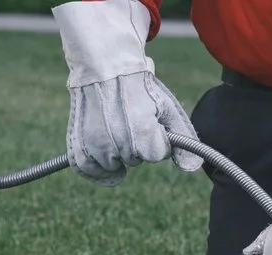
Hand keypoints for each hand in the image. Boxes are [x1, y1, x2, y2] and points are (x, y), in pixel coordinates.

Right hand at [52, 0, 202, 185]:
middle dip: (136, 145)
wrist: (103, 68)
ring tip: (115, 128)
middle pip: (135, 160)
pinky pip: (89, 170)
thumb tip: (192, 168)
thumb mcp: (167, 108)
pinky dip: (98, 169)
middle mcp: (118, 143)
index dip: (157, 139)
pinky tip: (107, 161)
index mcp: (142, 134)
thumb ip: (182, 139)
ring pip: (114, 165)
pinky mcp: (79, 146)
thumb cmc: (138, 88)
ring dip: (117, 154)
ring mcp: (96, 146)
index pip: (156, 155)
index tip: (150, 123)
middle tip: (129, 121)